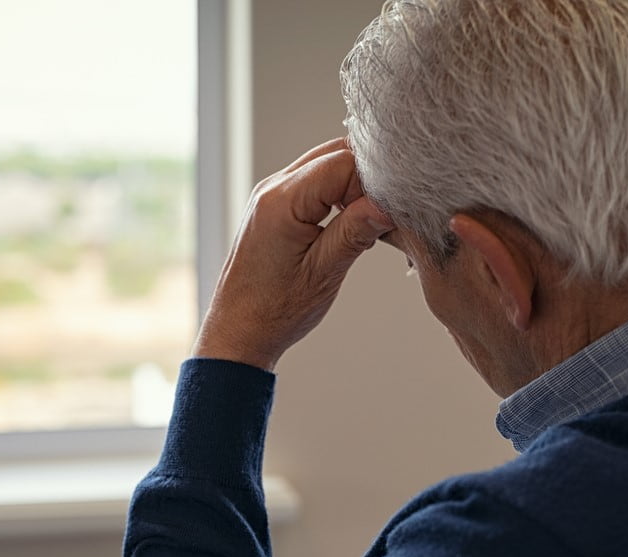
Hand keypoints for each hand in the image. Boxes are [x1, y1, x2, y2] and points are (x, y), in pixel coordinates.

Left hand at [193, 138, 394, 371]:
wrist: (238, 332)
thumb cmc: (274, 311)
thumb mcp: (324, 273)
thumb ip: (356, 230)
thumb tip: (389, 202)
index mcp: (281, 202)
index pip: (342, 162)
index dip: (372, 182)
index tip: (387, 211)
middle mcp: (272, 189)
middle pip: (334, 154)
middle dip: (366, 179)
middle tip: (382, 215)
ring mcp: (270, 195)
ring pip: (325, 165)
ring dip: (353, 186)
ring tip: (366, 223)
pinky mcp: (273, 206)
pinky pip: (313, 182)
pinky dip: (338, 193)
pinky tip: (348, 224)